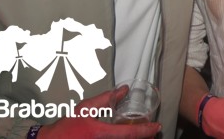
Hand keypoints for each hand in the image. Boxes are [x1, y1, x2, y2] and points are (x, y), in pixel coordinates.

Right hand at [38, 89, 160, 138]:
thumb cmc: (66, 127)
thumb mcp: (85, 109)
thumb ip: (106, 99)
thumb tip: (124, 90)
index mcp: (100, 134)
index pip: (129, 134)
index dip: (146, 130)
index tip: (157, 126)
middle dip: (145, 138)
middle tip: (153, 132)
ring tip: (145, 135)